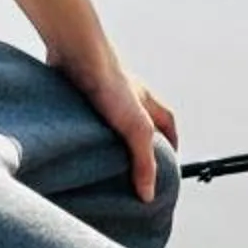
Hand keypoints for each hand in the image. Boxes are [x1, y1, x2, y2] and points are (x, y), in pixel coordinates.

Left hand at [52, 44, 176, 206]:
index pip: (168, 124)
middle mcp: (127, 96)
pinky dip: (83, 129)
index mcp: (147, 101)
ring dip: (109, 137)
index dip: (172, 143)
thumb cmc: (110, 83)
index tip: (169, 163)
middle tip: (133, 167)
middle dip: (140, 143)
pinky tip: (76, 142)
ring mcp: (102, 93)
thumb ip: (144, 162)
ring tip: (101, 160)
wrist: (76, 52)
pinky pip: (84, 115)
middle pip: (140, 122)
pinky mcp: (78, 92)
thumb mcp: (136, 129)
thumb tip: (148, 195)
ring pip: (110, 120)